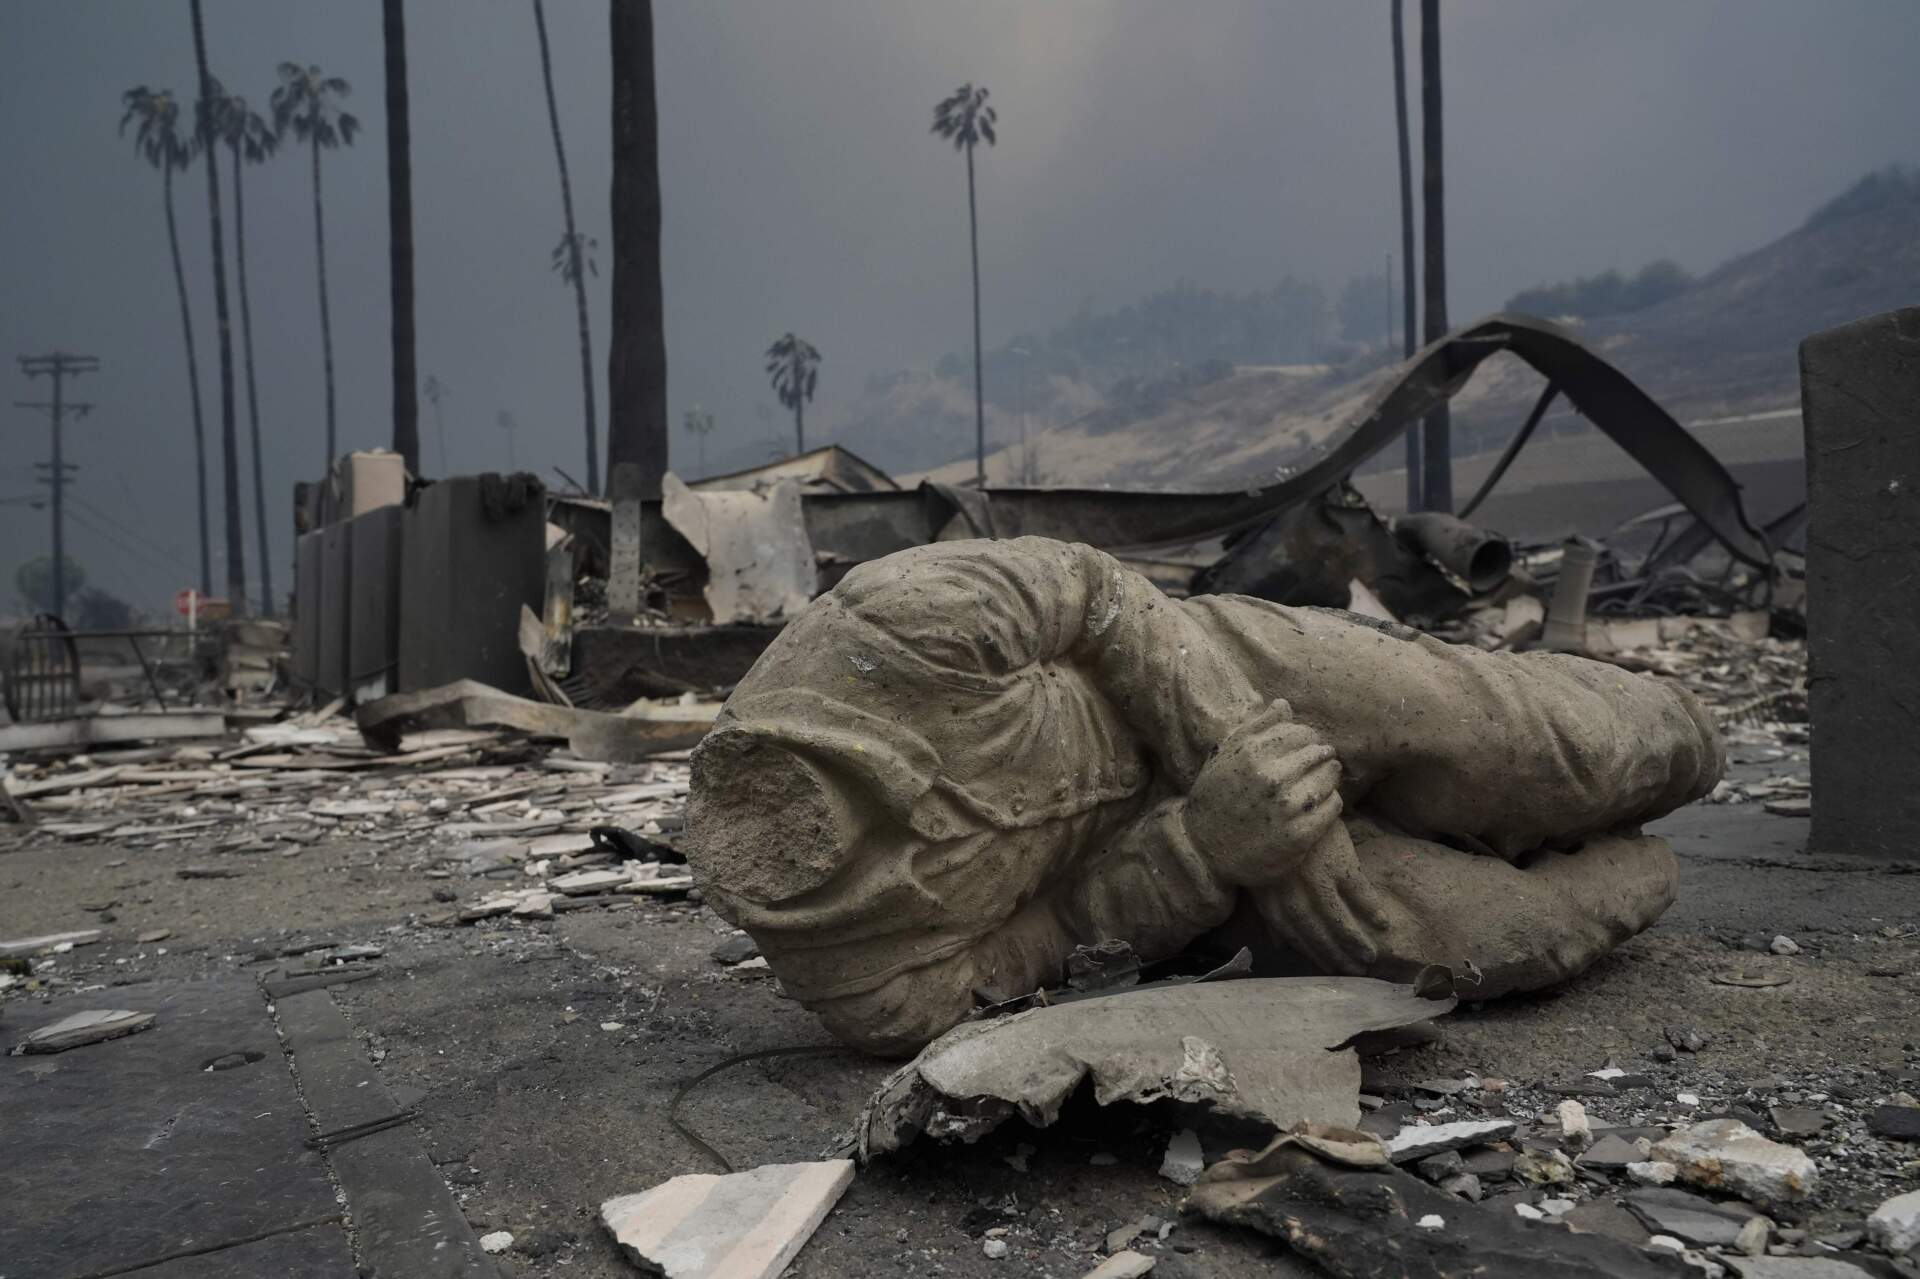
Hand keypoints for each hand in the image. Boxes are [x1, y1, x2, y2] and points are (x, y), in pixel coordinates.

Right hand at [1186, 699, 1345, 878]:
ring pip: (1329, 777)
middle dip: (1320, 755)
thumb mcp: (1223, 756)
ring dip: (1328, 776)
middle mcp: (1271, 777)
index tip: (1304, 746)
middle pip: (1318, 753)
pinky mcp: (1300, 834)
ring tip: (1321, 780)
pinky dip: (1330, 801)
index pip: (1301, 732)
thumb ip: (1255, 727)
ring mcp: (1287, 807)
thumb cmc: (1213, 798)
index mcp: (1252, 753)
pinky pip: (1333, 805)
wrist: (1202, 849)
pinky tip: (1318, 803)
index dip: (1306, 737)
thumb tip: (1284, 704)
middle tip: (1316, 763)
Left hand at [1251, 820, 1390, 973]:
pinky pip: (1357, 891)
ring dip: (1354, 939)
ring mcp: (1313, 877)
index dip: (1312, 954)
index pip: (1292, 935)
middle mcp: (1290, 892)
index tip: (1329, 969)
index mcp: (1270, 896)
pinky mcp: (1336, 860)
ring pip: (1336, 917)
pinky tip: (1381, 921)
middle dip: (1335, 954)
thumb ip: (1271, 911)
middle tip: (1356, 972)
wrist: (1287, 799)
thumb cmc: (1276, 840)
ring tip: (1370, 956)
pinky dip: (1369, 907)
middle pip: (1315, 932)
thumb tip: (1278, 945)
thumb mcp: (1264, 876)